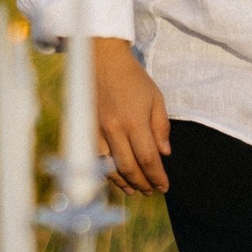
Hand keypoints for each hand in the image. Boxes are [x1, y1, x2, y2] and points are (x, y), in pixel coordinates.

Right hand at [92, 37, 171, 195]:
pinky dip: (106, 172)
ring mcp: (97, 131)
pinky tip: (115, 177)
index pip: (148, 159)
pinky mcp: (86, 130)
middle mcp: (114, 129)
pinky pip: (96, 159)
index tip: (164, 186)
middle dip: (142, 183)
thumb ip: (161, 128)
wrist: (102, 60)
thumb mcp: (156, 98)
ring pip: (110, 167)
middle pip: (129, 168)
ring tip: (135, 190)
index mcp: (134, 121)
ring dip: (124, 183)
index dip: (157, 176)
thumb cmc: (133, 78)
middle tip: (151, 191)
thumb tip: (164, 153)